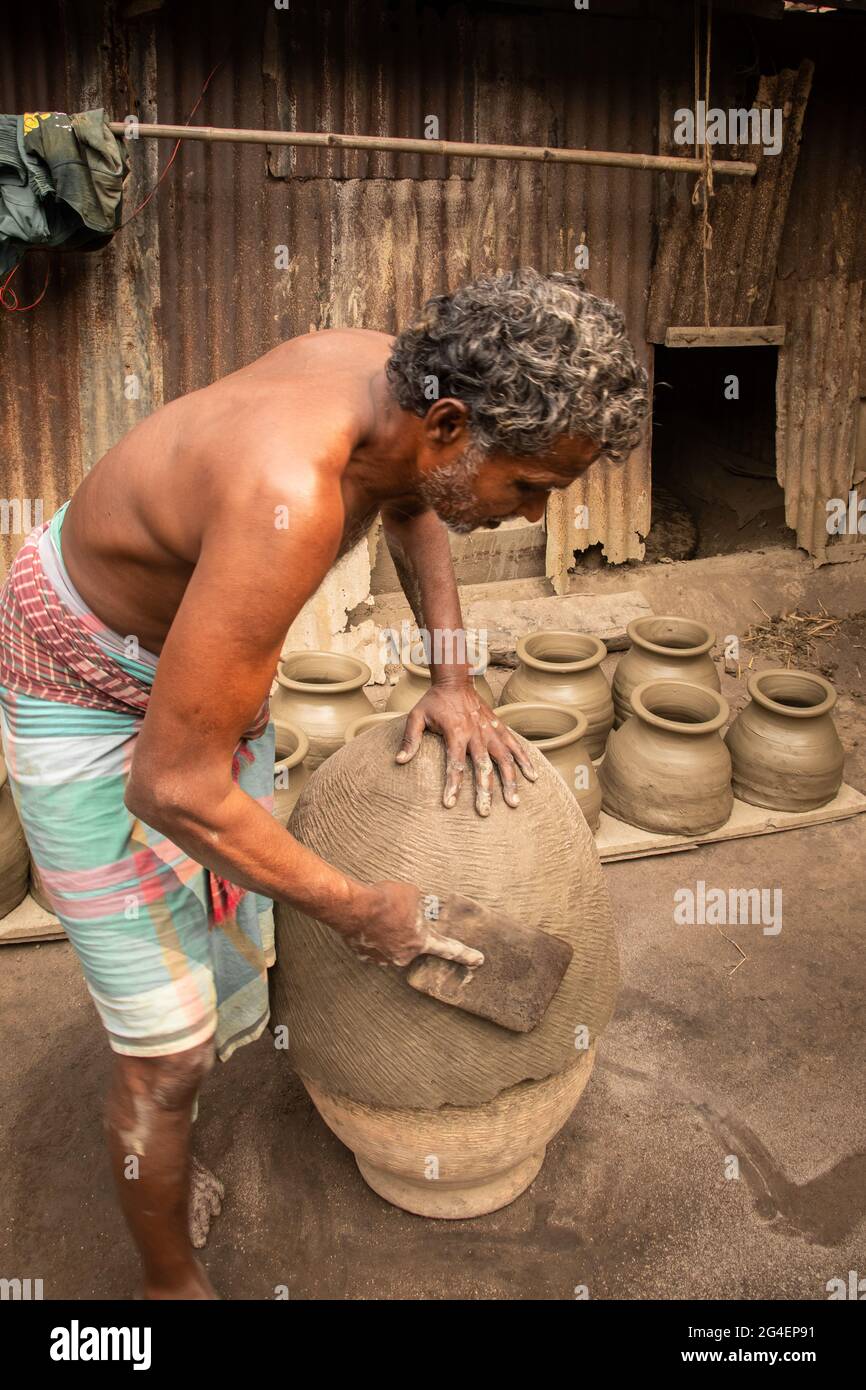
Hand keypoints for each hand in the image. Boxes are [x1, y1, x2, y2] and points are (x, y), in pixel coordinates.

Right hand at [338, 881, 484, 969]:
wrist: (355, 907)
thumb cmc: (386, 899)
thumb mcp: (414, 895)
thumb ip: (420, 907)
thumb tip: (418, 908)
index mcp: (421, 941)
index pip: (449, 949)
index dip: (465, 955)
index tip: (478, 961)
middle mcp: (404, 955)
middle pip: (412, 945)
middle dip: (406, 932)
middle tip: (395, 915)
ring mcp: (384, 959)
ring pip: (391, 947)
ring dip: (388, 934)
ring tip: (378, 916)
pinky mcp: (365, 957)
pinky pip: (373, 948)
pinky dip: (373, 938)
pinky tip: (368, 924)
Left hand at [395, 681, 536, 815]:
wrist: (455, 680)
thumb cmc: (434, 701)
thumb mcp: (416, 716)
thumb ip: (410, 739)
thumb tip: (399, 761)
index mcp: (456, 733)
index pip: (455, 764)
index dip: (452, 784)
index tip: (450, 803)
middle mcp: (476, 734)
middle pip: (483, 767)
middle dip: (484, 791)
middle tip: (484, 812)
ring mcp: (490, 731)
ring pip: (505, 759)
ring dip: (510, 781)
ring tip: (514, 802)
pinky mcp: (499, 727)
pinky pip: (515, 745)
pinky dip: (525, 760)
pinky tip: (533, 777)